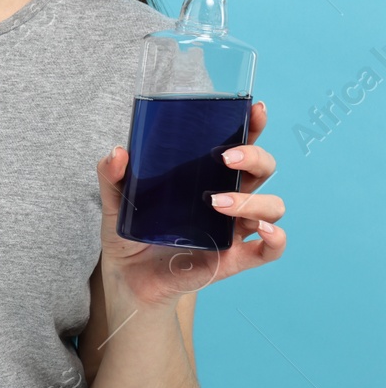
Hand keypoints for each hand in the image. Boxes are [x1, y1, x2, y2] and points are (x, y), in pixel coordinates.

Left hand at [95, 100, 286, 305]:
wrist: (128, 278)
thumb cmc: (130, 234)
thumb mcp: (116, 201)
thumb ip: (112, 175)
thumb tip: (118, 152)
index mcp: (207, 177)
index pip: (240, 146)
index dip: (252, 126)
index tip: (254, 110)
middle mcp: (228, 199)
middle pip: (263, 170)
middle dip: (254, 157)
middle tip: (225, 158)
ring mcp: (234, 229)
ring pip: (272, 207)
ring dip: (254, 201)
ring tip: (217, 203)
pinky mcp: (234, 259)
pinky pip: (270, 249)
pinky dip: (276, 238)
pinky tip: (261, 231)